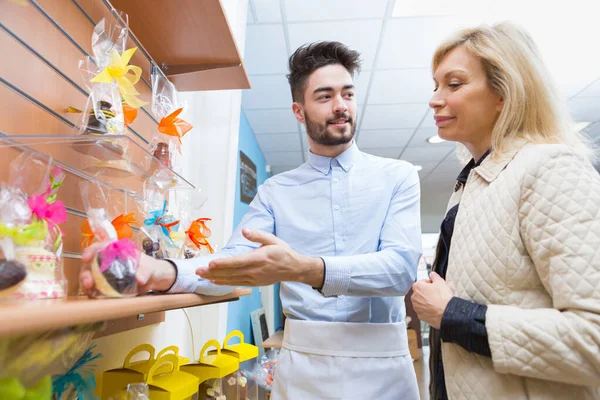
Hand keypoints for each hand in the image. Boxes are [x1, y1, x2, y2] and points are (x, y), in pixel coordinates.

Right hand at [79, 242, 175, 295]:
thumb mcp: (148, 267)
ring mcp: (104, 274)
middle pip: (90, 265)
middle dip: (86, 273)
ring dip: (87, 285)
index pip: (99, 247)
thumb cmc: (148, 267)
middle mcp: (106, 261)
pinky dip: (94, 293)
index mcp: (115, 251)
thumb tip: (140, 279)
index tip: (87, 257)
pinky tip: (96, 297)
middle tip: (88, 282)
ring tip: (90, 291)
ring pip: (90, 278)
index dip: (90, 251)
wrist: (152, 279)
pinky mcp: (105, 286)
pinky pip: (96, 289)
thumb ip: (144, 272)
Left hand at [196, 228, 323, 286]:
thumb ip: (258, 235)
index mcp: (258, 259)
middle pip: (230, 272)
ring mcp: (253, 279)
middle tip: (198, 270)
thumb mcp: (272, 240)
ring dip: (215, 278)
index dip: (223, 263)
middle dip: (212, 272)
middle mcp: (254, 271)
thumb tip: (245, 231)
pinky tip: (214, 281)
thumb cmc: (283, 253)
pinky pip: (236, 283)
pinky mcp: (253, 283)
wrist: (293, 269)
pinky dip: (224, 282)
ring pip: (231, 279)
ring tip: (201, 276)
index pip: (237, 262)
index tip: (211, 263)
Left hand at [411, 272, 453, 328]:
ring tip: (436, 303)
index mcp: (417, 287)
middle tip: (436, 294)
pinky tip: (435, 309)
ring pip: (421, 302)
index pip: (421, 282)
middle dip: (427, 293)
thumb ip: (434, 276)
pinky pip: (423, 311)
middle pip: (420, 293)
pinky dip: (428, 310)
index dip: (429, 284)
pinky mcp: (420, 316)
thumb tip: (432, 274)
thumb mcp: (440, 282)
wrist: (447, 313)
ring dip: (426, 302)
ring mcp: (416, 308)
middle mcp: (414, 297)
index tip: (434, 286)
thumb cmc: (443, 298)